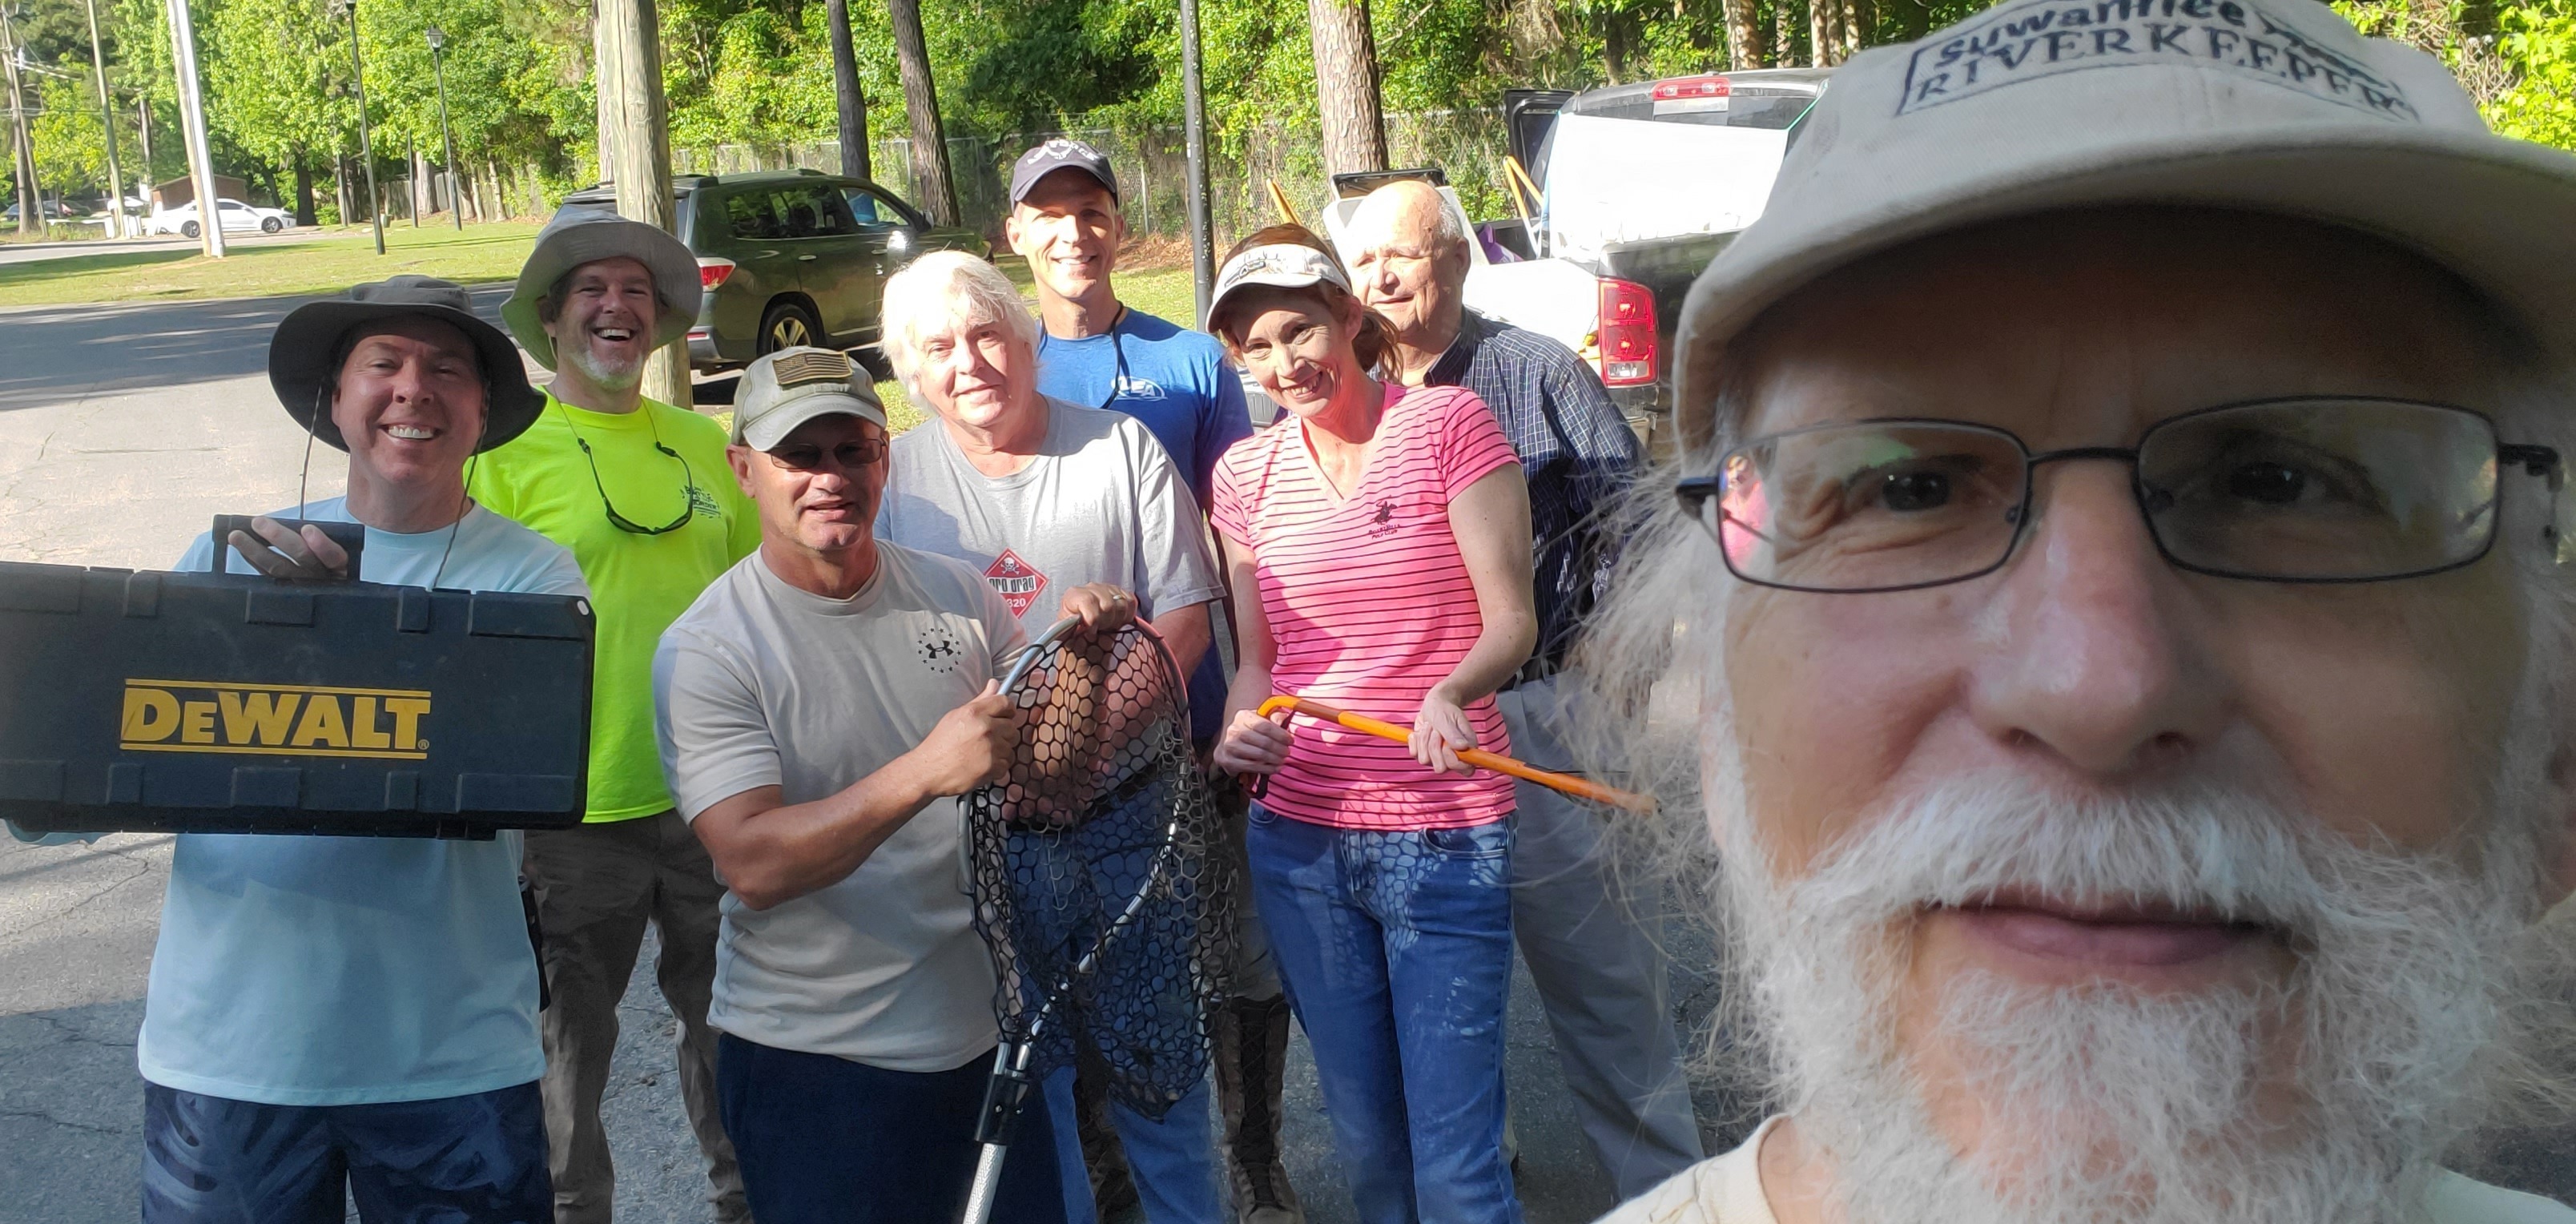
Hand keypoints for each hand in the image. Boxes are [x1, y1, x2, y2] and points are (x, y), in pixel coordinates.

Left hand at [227, 517, 349, 580]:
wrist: (329, 582)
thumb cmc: (334, 557)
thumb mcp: (342, 545)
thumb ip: (330, 534)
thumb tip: (319, 513)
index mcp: (342, 565)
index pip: (334, 557)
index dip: (322, 545)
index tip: (308, 529)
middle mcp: (323, 578)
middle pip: (303, 560)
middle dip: (279, 539)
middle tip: (258, 522)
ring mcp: (302, 585)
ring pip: (279, 569)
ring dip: (255, 550)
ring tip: (236, 535)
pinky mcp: (287, 587)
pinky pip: (268, 575)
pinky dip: (253, 560)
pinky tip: (241, 548)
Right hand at [911, 681, 1015, 795]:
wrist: (928, 771)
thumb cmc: (939, 744)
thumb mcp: (955, 716)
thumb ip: (979, 701)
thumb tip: (994, 684)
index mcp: (974, 713)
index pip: (1005, 703)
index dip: (1007, 709)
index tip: (1005, 716)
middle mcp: (984, 728)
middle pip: (1012, 726)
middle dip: (1003, 733)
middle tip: (989, 739)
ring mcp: (990, 748)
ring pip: (1010, 747)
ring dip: (1000, 751)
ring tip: (983, 754)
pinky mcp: (992, 767)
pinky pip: (1006, 764)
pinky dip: (997, 767)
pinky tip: (982, 765)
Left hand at [1058, 584, 1137, 634]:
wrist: (1083, 621)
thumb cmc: (1073, 626)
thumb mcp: (1063, 630)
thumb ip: (1060, 630)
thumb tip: (1053, 630)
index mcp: (1074, 595)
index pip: (1088, 601)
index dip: (1093, 618)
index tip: (1092, 631)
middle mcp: (1091, 588)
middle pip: (1108, 605)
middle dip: (1106, 622)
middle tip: (1101, 630)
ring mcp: (1107, 588)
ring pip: (1121, 603)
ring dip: (1117, 619)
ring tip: (1109, 626)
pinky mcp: (1120, 592)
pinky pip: (1131, 601)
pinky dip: (1128, 614)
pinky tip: (1119, 620)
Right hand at [1213, 706, 1292, 776]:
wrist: (1231, 743)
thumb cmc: (1252, 731)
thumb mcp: (1263, 718)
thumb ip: (1275, 716)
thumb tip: (1282, 721)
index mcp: (1243, 716)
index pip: (1265, 726)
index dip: (1281, 735)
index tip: (1290, 740)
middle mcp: (1234, 730)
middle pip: (1264, 742)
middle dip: (1280, 749)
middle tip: (1287, 752)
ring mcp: (1229, 746)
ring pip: (1260, 755)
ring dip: (1275, 759)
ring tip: (1282, 760)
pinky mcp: (1228, 761)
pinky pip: (1253, 767)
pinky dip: (1267, 769)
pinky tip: (1275, 768)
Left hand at [1411, 689, 1476, 775]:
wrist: (1435, 705)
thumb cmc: (1447, 711)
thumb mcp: (1450, 719)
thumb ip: (1454, 734)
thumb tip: (1463, 747)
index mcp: (1467, 751)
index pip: (1466, 770)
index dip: (1454, 761)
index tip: (1447, 745)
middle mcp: (1453, 758)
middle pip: (1440, 768)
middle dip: (1434, 748)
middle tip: (1436, 731)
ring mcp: (1436, 758)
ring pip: (1424, 760)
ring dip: (1424, 740)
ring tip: (1429, 726)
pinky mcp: (1423, 754)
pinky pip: (1414, 754)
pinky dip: (1415, 740)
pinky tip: (1420, 731)